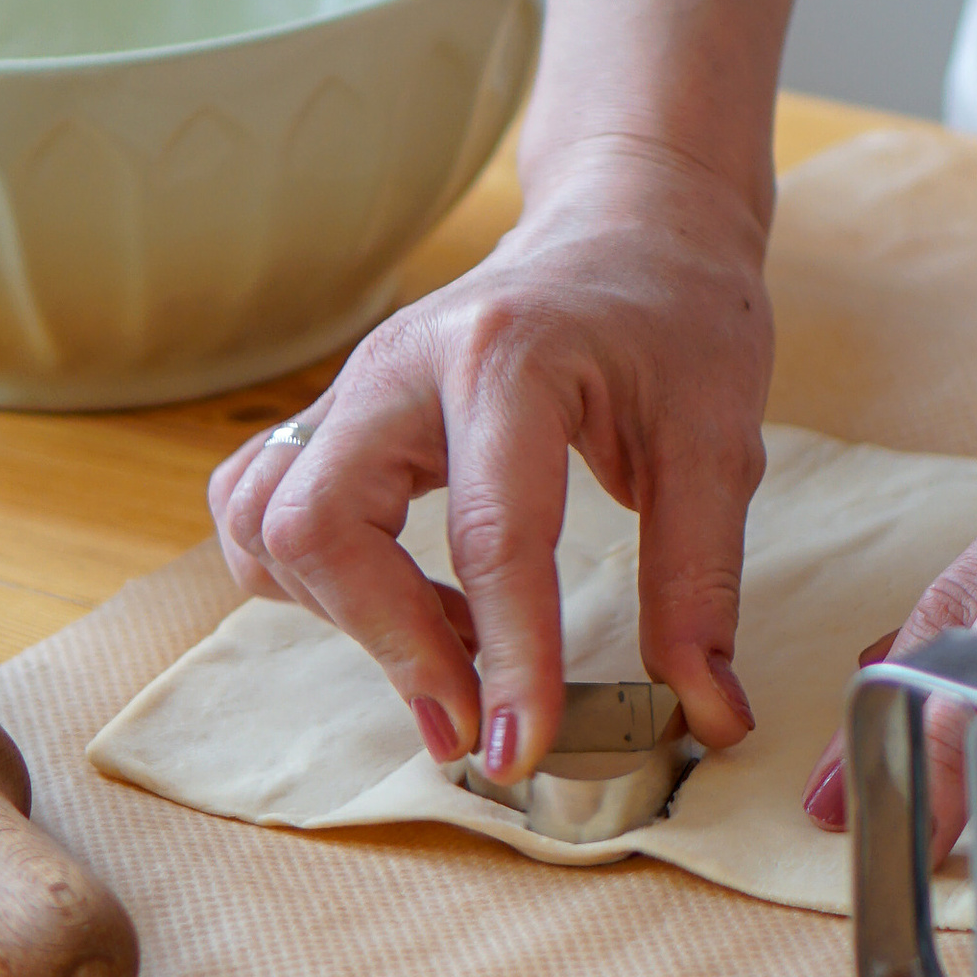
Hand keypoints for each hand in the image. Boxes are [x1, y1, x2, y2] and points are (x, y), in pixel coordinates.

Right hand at [208, 137, 772, 773]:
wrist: (625, 228)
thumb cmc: (672, 320)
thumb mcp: (719, 444)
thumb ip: (700, 585)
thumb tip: (708, 716)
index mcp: (507, 356)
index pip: (490, 533)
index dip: (507, 658)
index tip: (522, 748)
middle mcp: (400, 364)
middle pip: (317, 525)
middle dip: (387, 642)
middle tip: (470, 719)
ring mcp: (349, 388)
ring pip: (263, 522)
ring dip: (342, 614)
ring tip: (447, 648)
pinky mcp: (330, 417)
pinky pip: (258, 510)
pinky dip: (311, 581)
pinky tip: (406, 602)